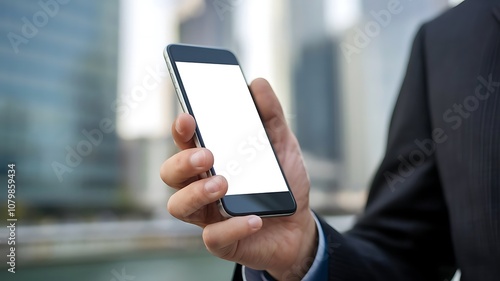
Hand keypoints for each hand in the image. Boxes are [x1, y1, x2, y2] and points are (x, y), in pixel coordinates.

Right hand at [160, 78, 316, 279]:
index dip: (181, 130)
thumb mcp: (283, 146)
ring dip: (196, 193)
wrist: (300, 225)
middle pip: (171, 174)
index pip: (184, 143)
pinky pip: (213, 237)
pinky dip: (233, 227)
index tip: (188, 118)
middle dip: (182, 162)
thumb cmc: (283, 182)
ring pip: (178, 206)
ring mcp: (208, 214)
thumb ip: (270, 117)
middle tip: (207, 155)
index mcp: (211, 160)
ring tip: (223, 183)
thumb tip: (258, 83)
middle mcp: (201, 186)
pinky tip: (253, 218)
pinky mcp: (222, 241)